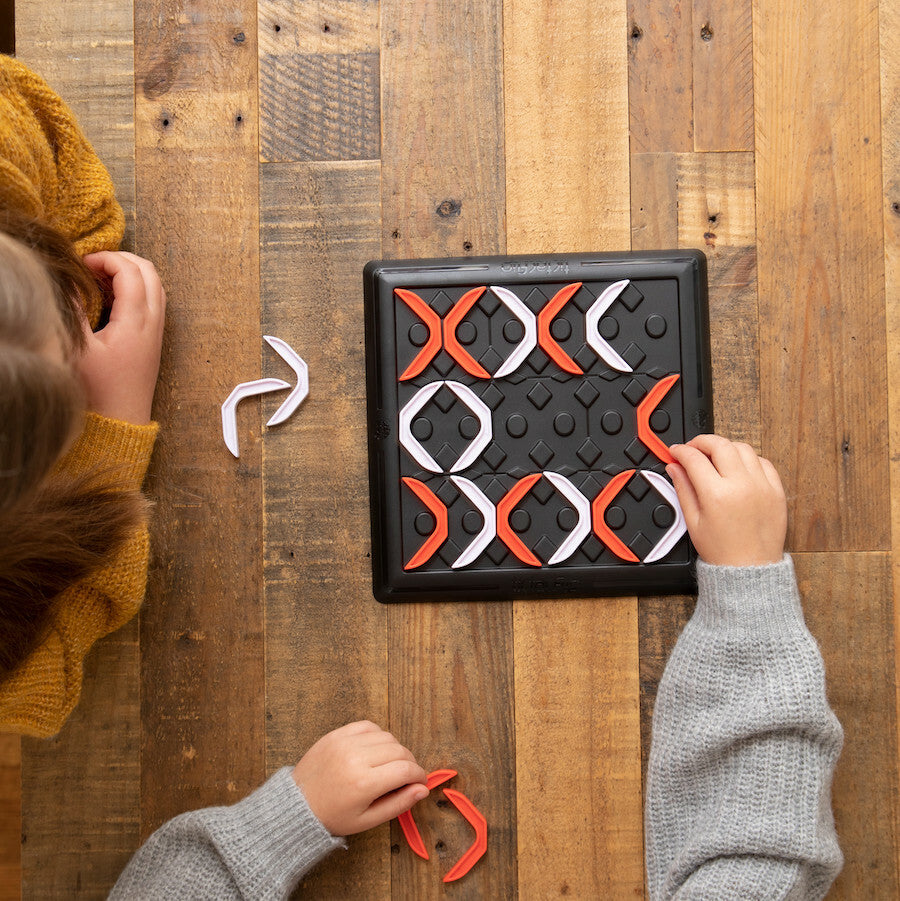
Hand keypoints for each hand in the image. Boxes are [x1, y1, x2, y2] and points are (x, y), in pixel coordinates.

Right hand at [77, 251, 165, 423]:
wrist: (121, 420)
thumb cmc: (99, 390)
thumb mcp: (78, 348)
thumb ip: (72, 310)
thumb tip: (67, 283)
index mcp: (136, 322)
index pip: (131, 271)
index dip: (106, 258)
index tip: (82, 264)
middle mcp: (153, 323)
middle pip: (150, 272)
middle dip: (122, 259)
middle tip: (93, 264)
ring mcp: (156, 331)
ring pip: (155, 286)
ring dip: (132, 272)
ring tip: (101, 277)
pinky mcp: (154, 340)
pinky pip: (154, 301)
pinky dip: (137, 288)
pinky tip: (112, 298)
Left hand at [292, 721, 428, 836]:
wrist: (297, 805)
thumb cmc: (333, 816)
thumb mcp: (367, 820)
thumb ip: (398, 804)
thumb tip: (422, 790)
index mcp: (364, 784)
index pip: (406, 770)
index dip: (419, 775)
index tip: (420, 782)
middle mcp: (356, 758)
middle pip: (399, 750)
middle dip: (410, 763)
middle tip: (407, 775)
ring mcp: (345, 742)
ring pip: (386, 736)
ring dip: (395, 749)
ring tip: (389, 765)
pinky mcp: (336, 734)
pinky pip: (367, 726)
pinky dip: (378, 736)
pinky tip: (375, 750)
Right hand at [666, 435, 786, 565]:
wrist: (750, 569)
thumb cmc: (723, 551)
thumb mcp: (693, 521)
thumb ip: (683, 489)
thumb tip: (674, 468)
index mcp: (716, 495)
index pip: (694, 458)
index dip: (681, 451)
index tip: (676, 451)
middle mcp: (741, 485)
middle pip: (720, 444)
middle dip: (702, 441)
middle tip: (693, 448)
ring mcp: (762, 486)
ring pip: (743, 448)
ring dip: (725, 447)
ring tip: (715, 457)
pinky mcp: (776, 490)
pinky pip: (763, 462)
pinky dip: (748, 459)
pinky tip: (738, 467)